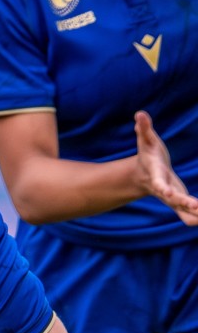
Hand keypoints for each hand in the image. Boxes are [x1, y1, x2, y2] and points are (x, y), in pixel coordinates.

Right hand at [135, 111, 197, 226]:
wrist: (144, 176)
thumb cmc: (148, 156)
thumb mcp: (146, 141)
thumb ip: (143, 129)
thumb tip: (139, 114)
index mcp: (156, 177)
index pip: (159, 184)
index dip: (163, 188)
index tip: (166, 193)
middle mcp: (163, 190)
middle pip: (174, 200)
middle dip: (186, 204)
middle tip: (197, 207)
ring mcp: (171, 199)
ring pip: (183, 212)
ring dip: (194, 216)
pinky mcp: (178, 202)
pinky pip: (187, 215)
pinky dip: (195, 218)